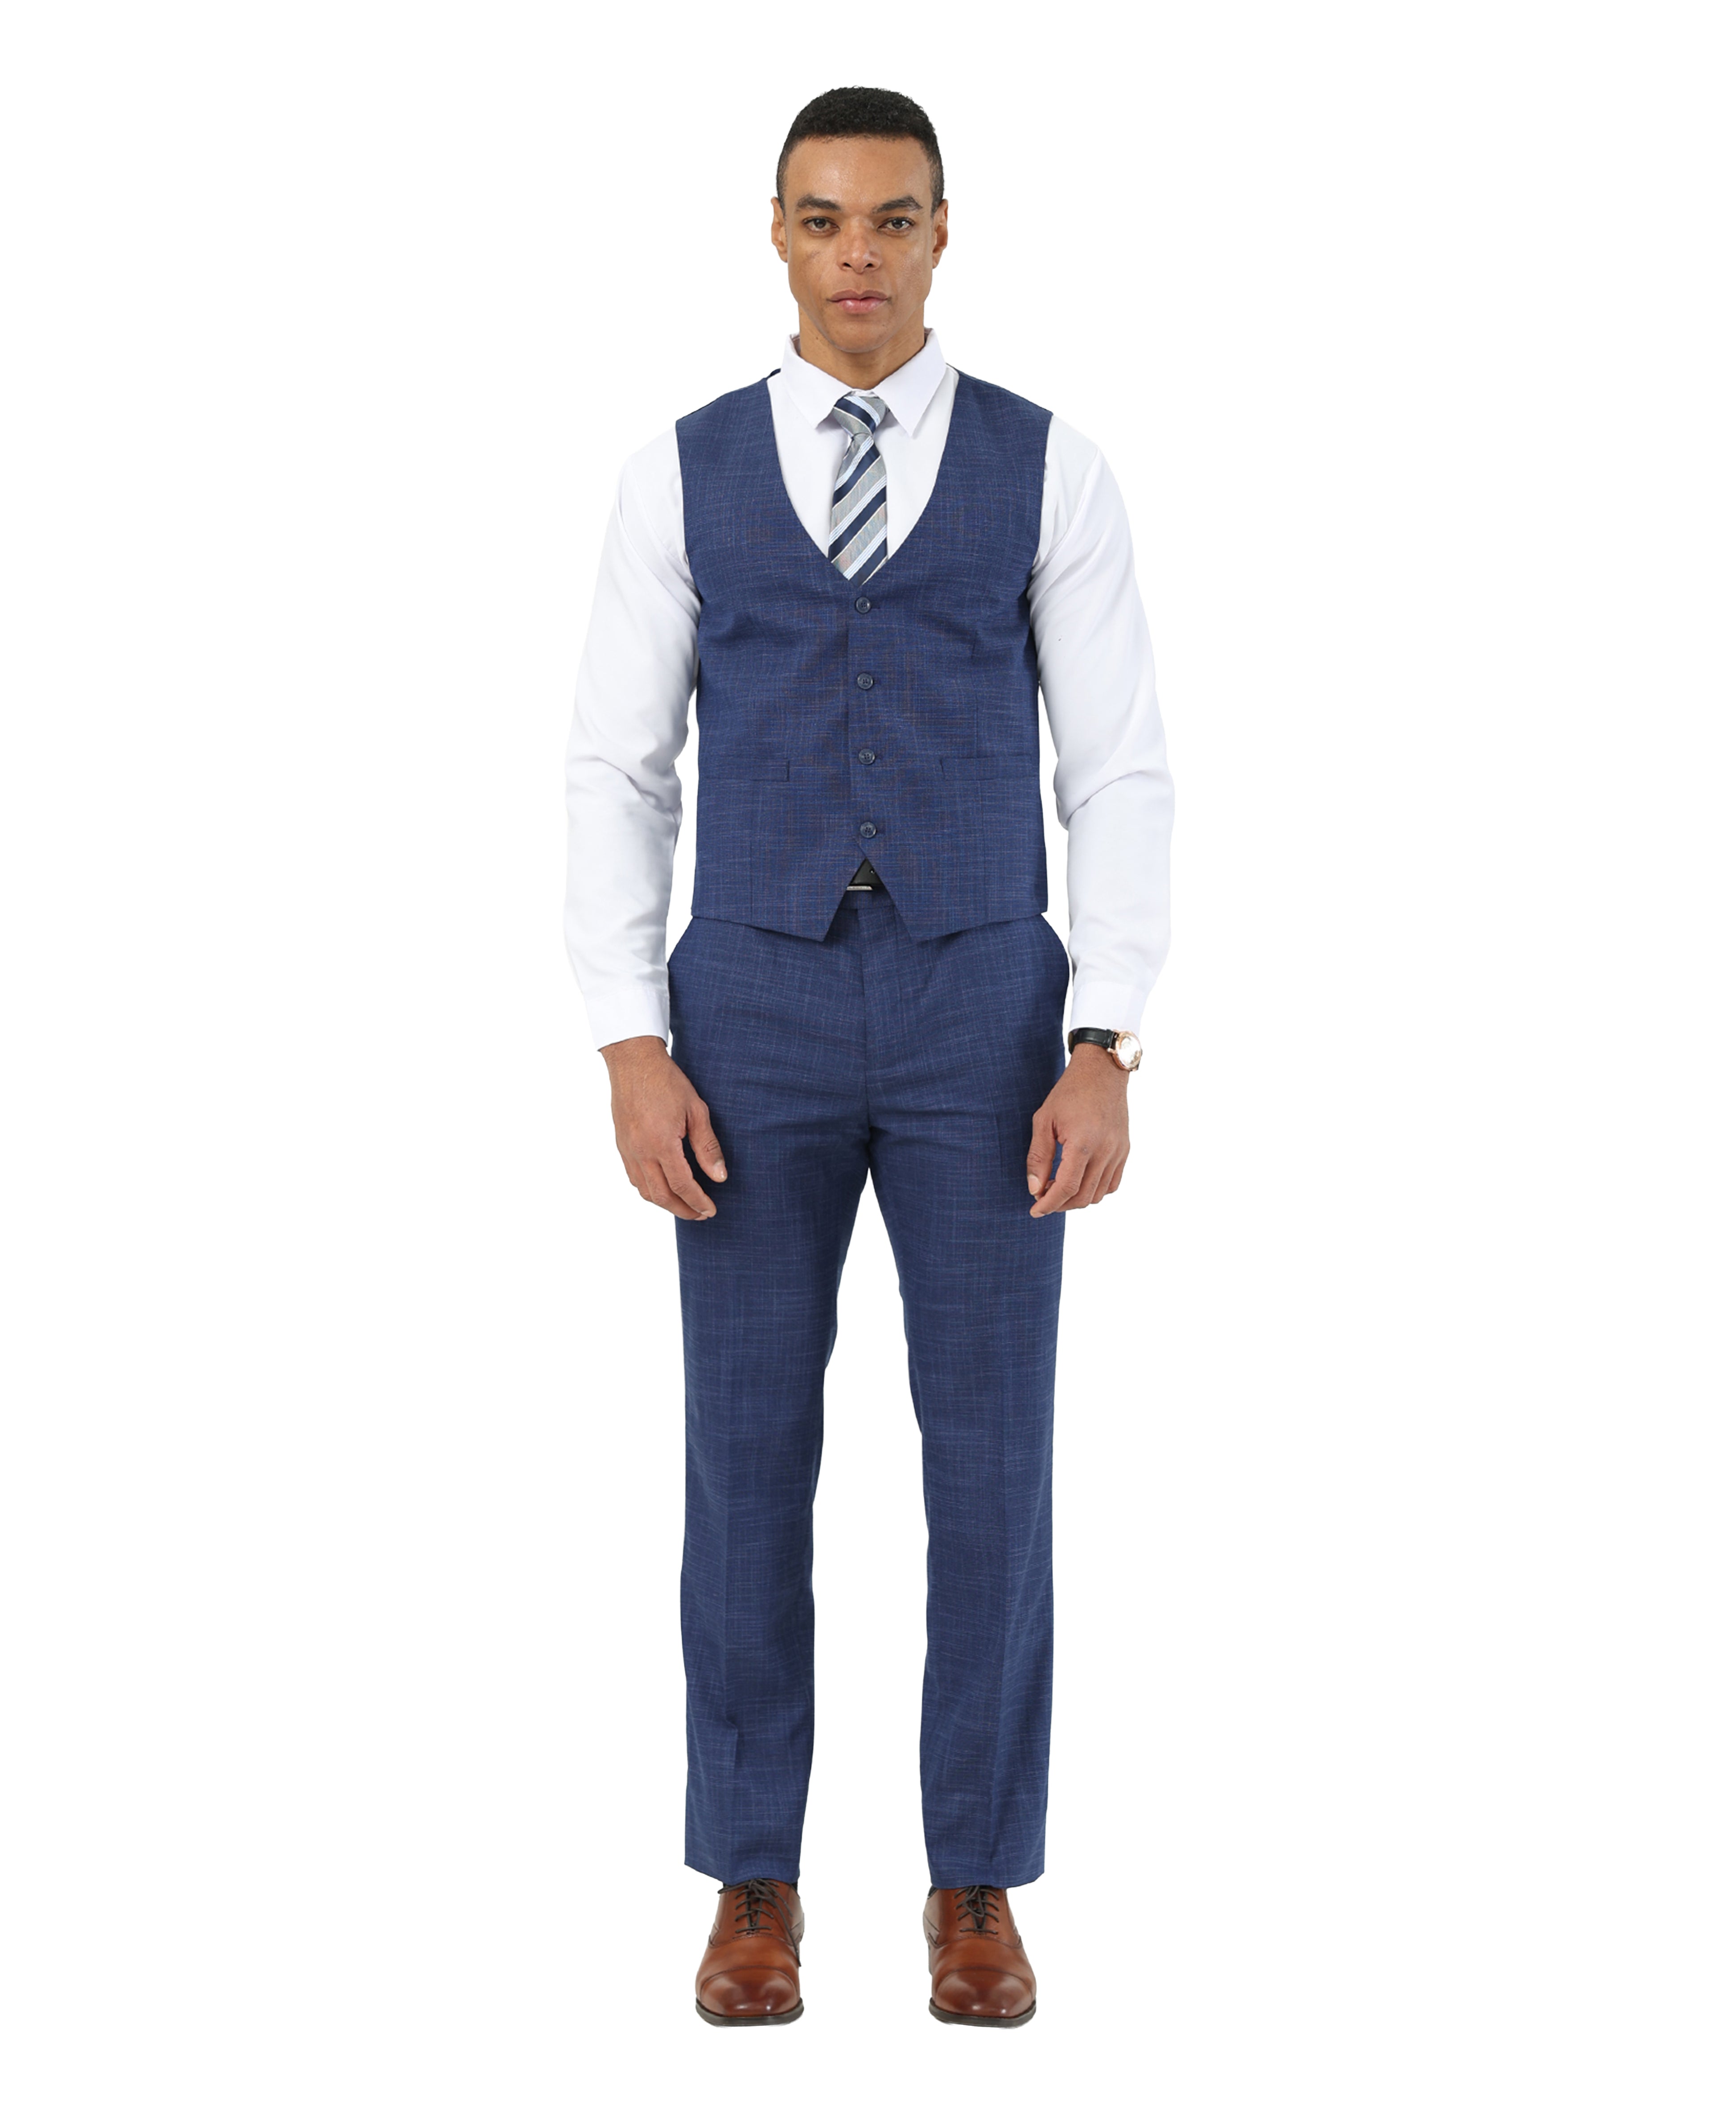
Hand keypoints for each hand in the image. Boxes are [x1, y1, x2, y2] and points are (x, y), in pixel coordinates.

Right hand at [601, 1035, 726, 1219]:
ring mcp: (627, 1150)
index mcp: (661, 1144)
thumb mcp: (696, 1110)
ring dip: (665, 1204)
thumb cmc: (667, 1081)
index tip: (711, 1210)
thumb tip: (719, 1177)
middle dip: (683, 1210)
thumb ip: (707, 1146)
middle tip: (700, 1215)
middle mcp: (641, 1152)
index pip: (682, 1186)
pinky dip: (649, 1190)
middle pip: (661, 1196)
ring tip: (684, 1206)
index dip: (698, 1202)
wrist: (633, 1062)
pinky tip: (662, 1188)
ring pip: (644, 1191)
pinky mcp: (621, 1145)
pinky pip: (634, 1178)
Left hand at [1026, 1043, 1130, 1215]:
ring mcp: (1118, 1152)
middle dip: (1060, 1204)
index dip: (1049, 1204)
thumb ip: (1038, 1157)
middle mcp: (1106, 1151)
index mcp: (1083, 1143)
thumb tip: (1034, 1189)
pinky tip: (1079, 1181)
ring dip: (1076, 1199)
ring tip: (1058, 1189)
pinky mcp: (1124, 1151)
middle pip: (1083, 1196)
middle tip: (1042, 1197)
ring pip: (1098, 1194)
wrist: (1102, 1072)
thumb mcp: (1044, 1120)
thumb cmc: (1069, 1093)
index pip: (1067, 1187)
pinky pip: (1112, 1184)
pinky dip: (1095, 1190)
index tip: (1035, 1210)